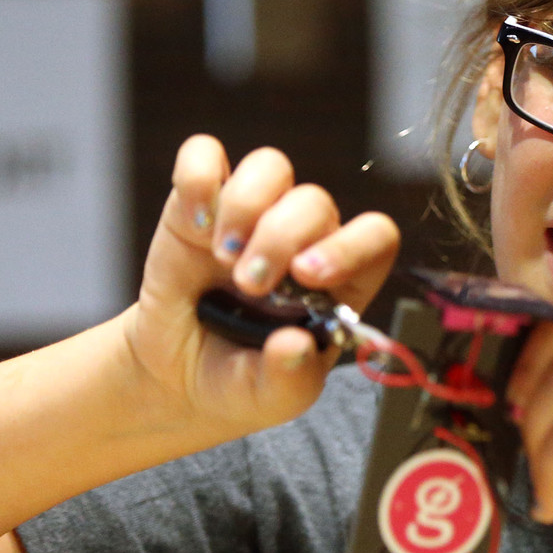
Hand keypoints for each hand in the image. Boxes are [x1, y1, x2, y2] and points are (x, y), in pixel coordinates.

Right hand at [125, 135, 399, 442]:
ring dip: (245, 205)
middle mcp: (305, 238)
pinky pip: (205, 155)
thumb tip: (296, 343)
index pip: (375, 236)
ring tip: (222, 255)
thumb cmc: (242, 381)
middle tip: (250, 284)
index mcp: (342, 280)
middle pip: (315, 200)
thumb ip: (292, 376)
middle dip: (280, 238)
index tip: (308, 274)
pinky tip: (194, 223)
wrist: (176, 379)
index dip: (351, 244)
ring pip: (271, 166)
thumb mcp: (274, 397)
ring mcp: (254, 214)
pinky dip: (198, 177)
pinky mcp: (201, 203)